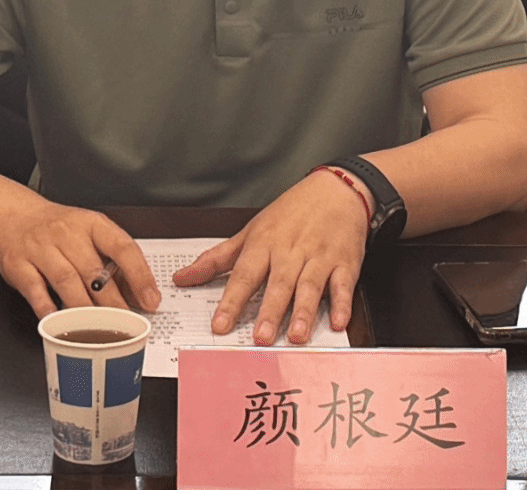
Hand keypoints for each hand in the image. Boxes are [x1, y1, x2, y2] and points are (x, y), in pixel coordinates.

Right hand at [0, 195, 161, 317]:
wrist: (14, 216)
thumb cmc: (59, 229)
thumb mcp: (90, 234)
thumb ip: (113, 261)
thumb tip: (141, 294)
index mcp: (92, 224)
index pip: (122, 247)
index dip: (140, 275)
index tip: (151, 299)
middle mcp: (67, 233)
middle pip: (94, 271)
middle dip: (114, 302)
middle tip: (128, 324)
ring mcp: (41, 248)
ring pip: (67, 281)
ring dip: (84, 309)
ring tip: (99, 329)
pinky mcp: (18, 265)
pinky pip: (34, 289)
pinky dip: (47, 308)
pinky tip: (58, 321)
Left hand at [172, 170, 366, 345]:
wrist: (336, 189)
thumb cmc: (290, 212)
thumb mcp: (251, 230)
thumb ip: (217, 258)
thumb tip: (181, 278)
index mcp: (265, 244)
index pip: (245, 275)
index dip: (232, 301)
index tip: (220, 325)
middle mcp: (291, 251)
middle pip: (279, 283)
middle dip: (270, 311)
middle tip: (260, 338)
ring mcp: (319, 257)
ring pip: (310, 285)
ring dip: (304, 311)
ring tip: (296, 335)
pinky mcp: (345, 262)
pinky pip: (343, 284)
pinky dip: (342, 303)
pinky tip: (337, 322)